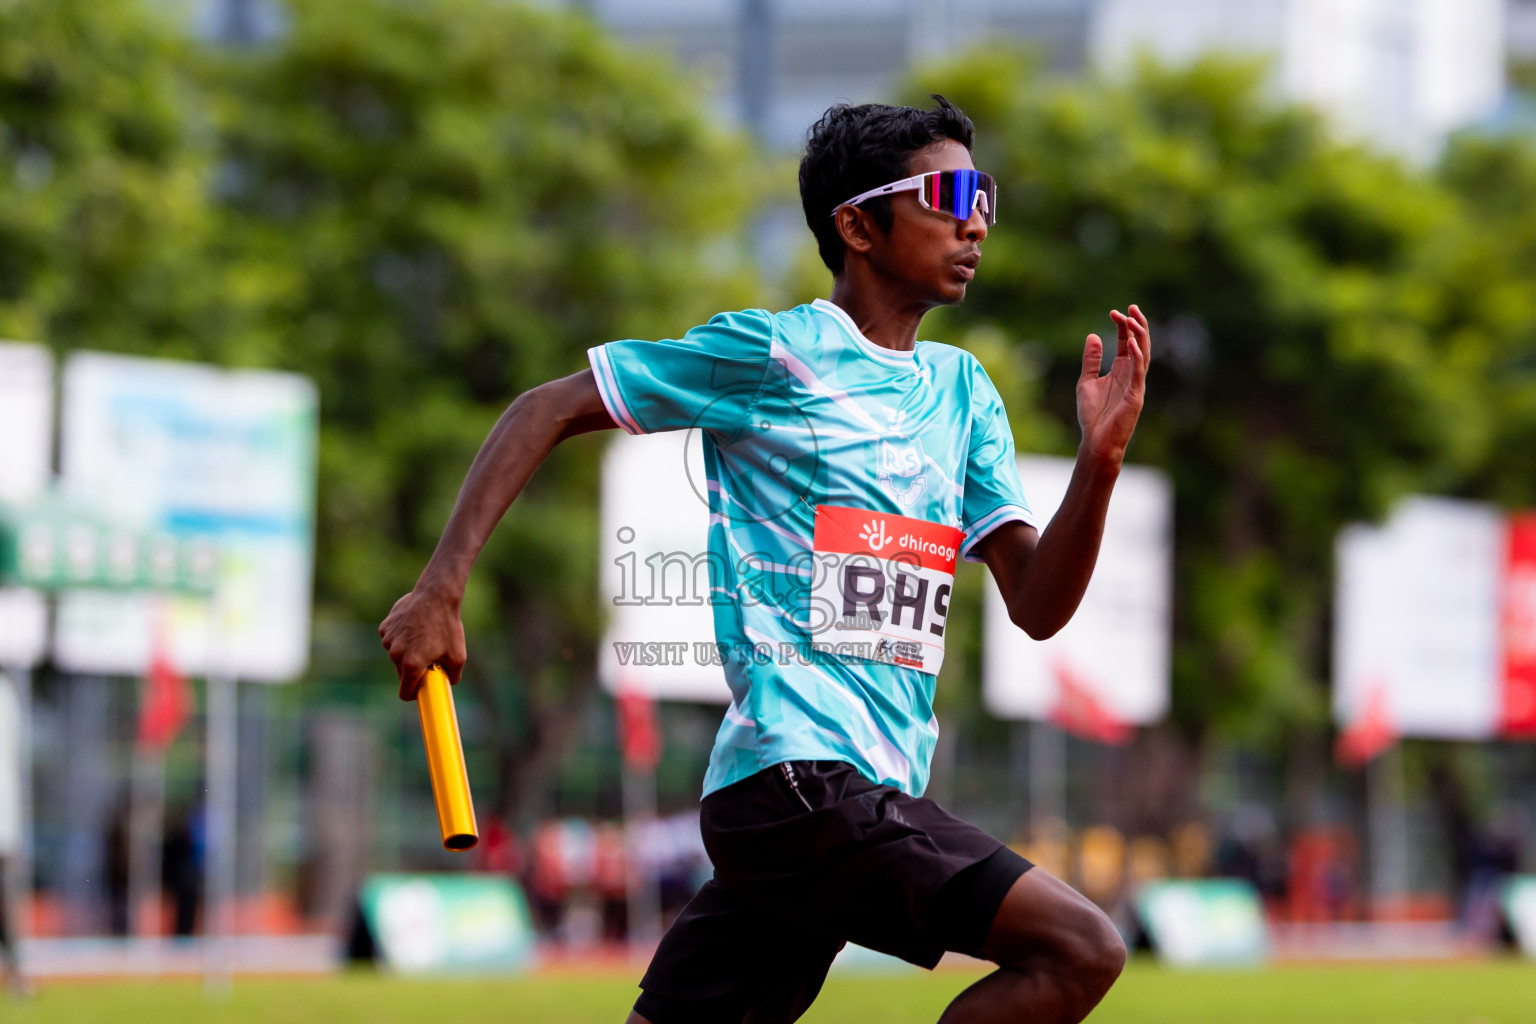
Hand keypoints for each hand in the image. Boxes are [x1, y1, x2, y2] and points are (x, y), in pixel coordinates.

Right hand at [379, 583, 466, 700]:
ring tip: (424, 638)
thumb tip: (449, 683)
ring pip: (396, 655)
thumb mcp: (459, 656)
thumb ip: (453, 676)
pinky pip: (391, 639)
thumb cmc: (448, 626)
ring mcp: (388, 640)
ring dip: (406, 652)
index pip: (405, 692)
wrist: (437, 596)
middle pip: (401, 673)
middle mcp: (396, 654)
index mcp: (411, 665)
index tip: (420, 689)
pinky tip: (414, 627)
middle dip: (413, 670)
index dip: (413, 694)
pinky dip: (400, 637)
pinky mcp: (385, 627)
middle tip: (428, 658)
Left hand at [1076, 305, 1149, 464]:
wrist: (1096, 441)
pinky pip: (1139, 373)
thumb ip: (1091, 360)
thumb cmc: (1093, 415)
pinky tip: (1132, 343)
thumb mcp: (1086, 381)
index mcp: (1121, 370)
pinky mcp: (1135, 396)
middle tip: (1130, 308)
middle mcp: (1131, 375)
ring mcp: (1136, 385)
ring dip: (1140, 337)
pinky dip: (1137, 357)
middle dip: (1136, 326)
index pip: (1127, 343)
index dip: (1123, 327)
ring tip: (1132, 319)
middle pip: (1139, 344)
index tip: (1114, 312)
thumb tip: (1093, 335)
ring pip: (1143, 355)